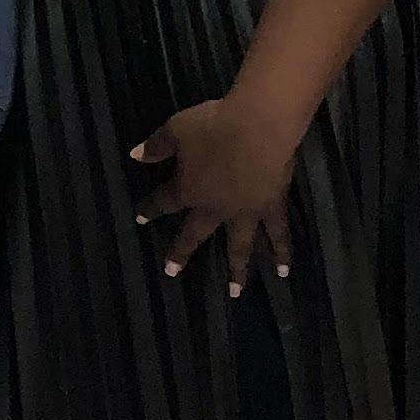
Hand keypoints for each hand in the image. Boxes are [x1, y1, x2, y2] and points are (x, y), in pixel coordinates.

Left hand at [131, 93, 300, 293]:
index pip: (164, 203)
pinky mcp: (272, 206)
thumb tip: (134, 155)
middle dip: (182, 252)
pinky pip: (277, 232)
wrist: (258, 127)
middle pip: (195, 234)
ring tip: (235, 292)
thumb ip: (156, 146)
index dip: (150, 209)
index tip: (139, 219)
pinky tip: (284, 269)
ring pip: (239, 246)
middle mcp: (215, 208)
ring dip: (237, 269)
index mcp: (189, 190)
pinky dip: (281, 250)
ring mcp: (245, 211)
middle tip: (172, 273)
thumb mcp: (177, 130)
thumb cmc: (213, 126)